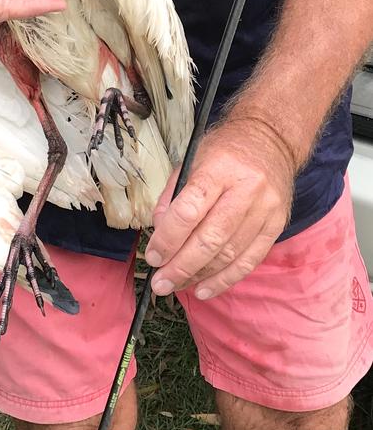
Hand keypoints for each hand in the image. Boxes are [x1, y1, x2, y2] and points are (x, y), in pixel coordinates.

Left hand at [145, 117, 295, 299]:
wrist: (272, 140)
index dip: (168, 239)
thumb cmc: (224, 151)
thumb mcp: (191, 161)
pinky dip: (225, 279)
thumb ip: (172, 196)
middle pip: (210, 239)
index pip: (189, 210)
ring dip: (199, 276)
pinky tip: (204, 289)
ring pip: (229, 254)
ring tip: (177, 287)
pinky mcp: (276, 225)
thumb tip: (160, 232)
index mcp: (219, 169)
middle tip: (160, 283)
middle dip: (181, 266)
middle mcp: (246, 190)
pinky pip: (249, 260)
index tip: (153, 256)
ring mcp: (266, 210)